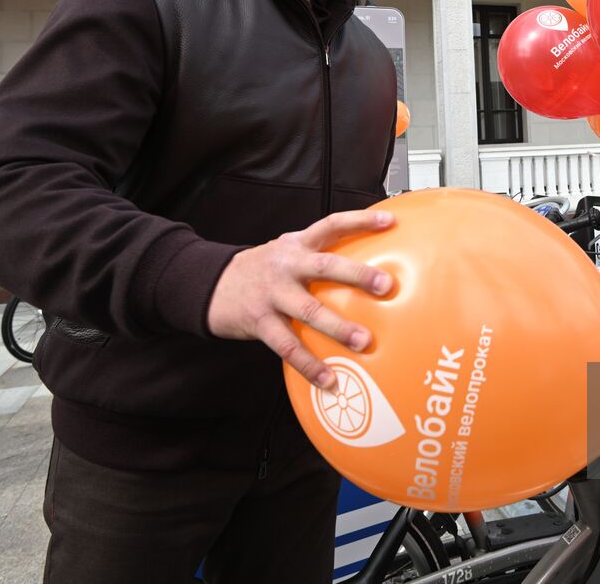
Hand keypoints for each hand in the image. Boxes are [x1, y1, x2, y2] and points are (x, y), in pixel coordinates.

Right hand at [207, 209, 396, 389]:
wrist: (210, 286)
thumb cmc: (262, 271)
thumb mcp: (286, 252)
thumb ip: (316, 255)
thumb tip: (363, 269)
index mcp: (296, 245)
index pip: (331, 225)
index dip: (359, 220)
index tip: (388, 220)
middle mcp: (286, 265)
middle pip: (325, 266)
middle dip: (358, 275)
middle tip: (386, 285)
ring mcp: (273, 293)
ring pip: (309, 310)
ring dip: (338, 327)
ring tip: (363, 341)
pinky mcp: (260, 321)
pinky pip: (288, 346)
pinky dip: (309, 365)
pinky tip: (327, 379)